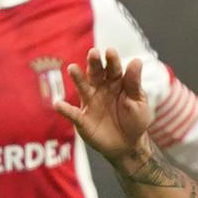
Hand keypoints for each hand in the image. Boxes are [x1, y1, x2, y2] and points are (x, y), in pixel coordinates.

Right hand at [54, 47, 153, 162]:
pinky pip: (72, 113)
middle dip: (94, 63)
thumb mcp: (139, 102)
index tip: (110, 52)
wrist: (128, 145)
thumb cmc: (134, 120)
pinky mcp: (82, 119)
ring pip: (82, 87)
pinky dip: (65, 109)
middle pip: (96, 73)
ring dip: (77, 78)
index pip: (113, 68)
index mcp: (116, 82)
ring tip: (73, 69)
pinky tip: (58, 104)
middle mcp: (100, 88)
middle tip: (93, 53)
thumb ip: (134, 84)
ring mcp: (90, 102)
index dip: (112, 60)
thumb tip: (136, 61)